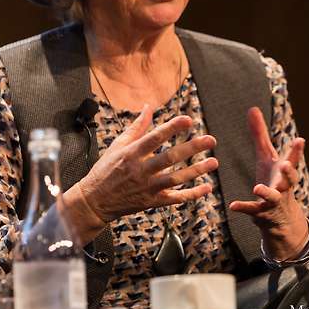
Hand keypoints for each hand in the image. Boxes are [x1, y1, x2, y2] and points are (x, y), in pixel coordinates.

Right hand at [69, 105, 217, 227]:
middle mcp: (140, 171)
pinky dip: (192, 194)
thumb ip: (136, 127)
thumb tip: (148, 107)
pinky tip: (207, 187)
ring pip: (176, 179)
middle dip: (191, 148)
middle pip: (170, 158)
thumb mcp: (118, 145)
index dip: (172, 128)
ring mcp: (147, 188)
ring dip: (197, 171)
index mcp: (131, 154)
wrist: (95, 201)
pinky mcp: (152, 202)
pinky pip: (175, 199)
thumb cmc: (106, 169)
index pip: (155, 138)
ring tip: (214, 162)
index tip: (188, 120)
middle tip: (210, 140)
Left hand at [228, 106, 308, 260]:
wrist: (281, 219)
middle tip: (285, 164)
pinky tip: (233, 206)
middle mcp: (283, 186)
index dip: (296, 151)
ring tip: (258, 187)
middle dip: (289, 172)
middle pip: (289, 179)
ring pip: (273, 197)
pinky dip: (244, 207)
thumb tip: (252, 108)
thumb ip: (260, 135)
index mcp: (284, 171)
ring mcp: (274, 201)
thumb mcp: (266, 158)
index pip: (292, 159)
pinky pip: (253, 211)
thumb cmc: (273, 180)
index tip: (300, 140)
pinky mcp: (262, 214)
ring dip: (267, 192)